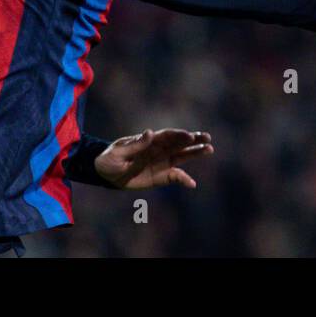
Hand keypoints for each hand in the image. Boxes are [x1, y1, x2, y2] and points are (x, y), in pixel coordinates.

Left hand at [93, 129, 214, 189]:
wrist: (106, 174)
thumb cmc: (110, 159)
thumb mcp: (119, 152)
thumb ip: (136, 144)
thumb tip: (150, 132)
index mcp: (150, 140)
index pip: (167, 136)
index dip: (178, 135)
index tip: (189, 135)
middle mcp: (159, 149)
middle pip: (179, 143)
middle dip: (194, 140)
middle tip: (207, 138)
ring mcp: (162, 162)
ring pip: (182, 156)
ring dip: (195, 153)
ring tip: (209, 149)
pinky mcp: (161, 176)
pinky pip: (175, 177)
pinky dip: (184, 180)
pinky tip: (192, 184)